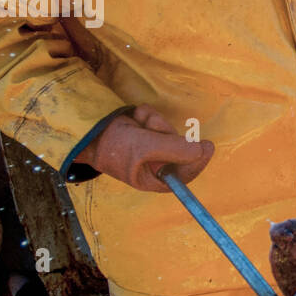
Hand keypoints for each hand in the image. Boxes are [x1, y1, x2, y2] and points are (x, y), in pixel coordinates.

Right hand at [74, 104, 214, 191]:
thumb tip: (200, 150)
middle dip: (165, 134)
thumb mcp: (143, 148)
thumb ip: (173, 149)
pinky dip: (147, 116)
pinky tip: (135, 119)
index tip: (208, 145)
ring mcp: (154, 147)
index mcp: (156, 179)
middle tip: (151, 129)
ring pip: (169, 131)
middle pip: (180, 148)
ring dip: (154, 124)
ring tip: (137, 125)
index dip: (198, 161)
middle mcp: (158, 165)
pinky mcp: (149, 131)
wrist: (88, 130)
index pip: (186, 174)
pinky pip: (158, 119)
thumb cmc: (112, 147)